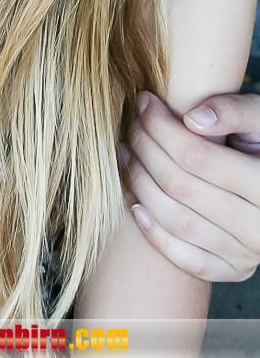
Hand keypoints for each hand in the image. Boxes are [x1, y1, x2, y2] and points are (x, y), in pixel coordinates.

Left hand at [119, 91, 259, 281]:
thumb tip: (192, 119)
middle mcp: (258, 226)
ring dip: (140, 186)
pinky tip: (136, 205)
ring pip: (176, 222)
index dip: (162, 127)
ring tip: (126, 156)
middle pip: (180, 187)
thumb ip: (232, 111)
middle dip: (145, 150)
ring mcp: (246, 253)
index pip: (197, 156)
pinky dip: (155, 235)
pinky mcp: (233, 270)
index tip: (144, 103)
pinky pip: (187, 260)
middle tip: (131, 127)